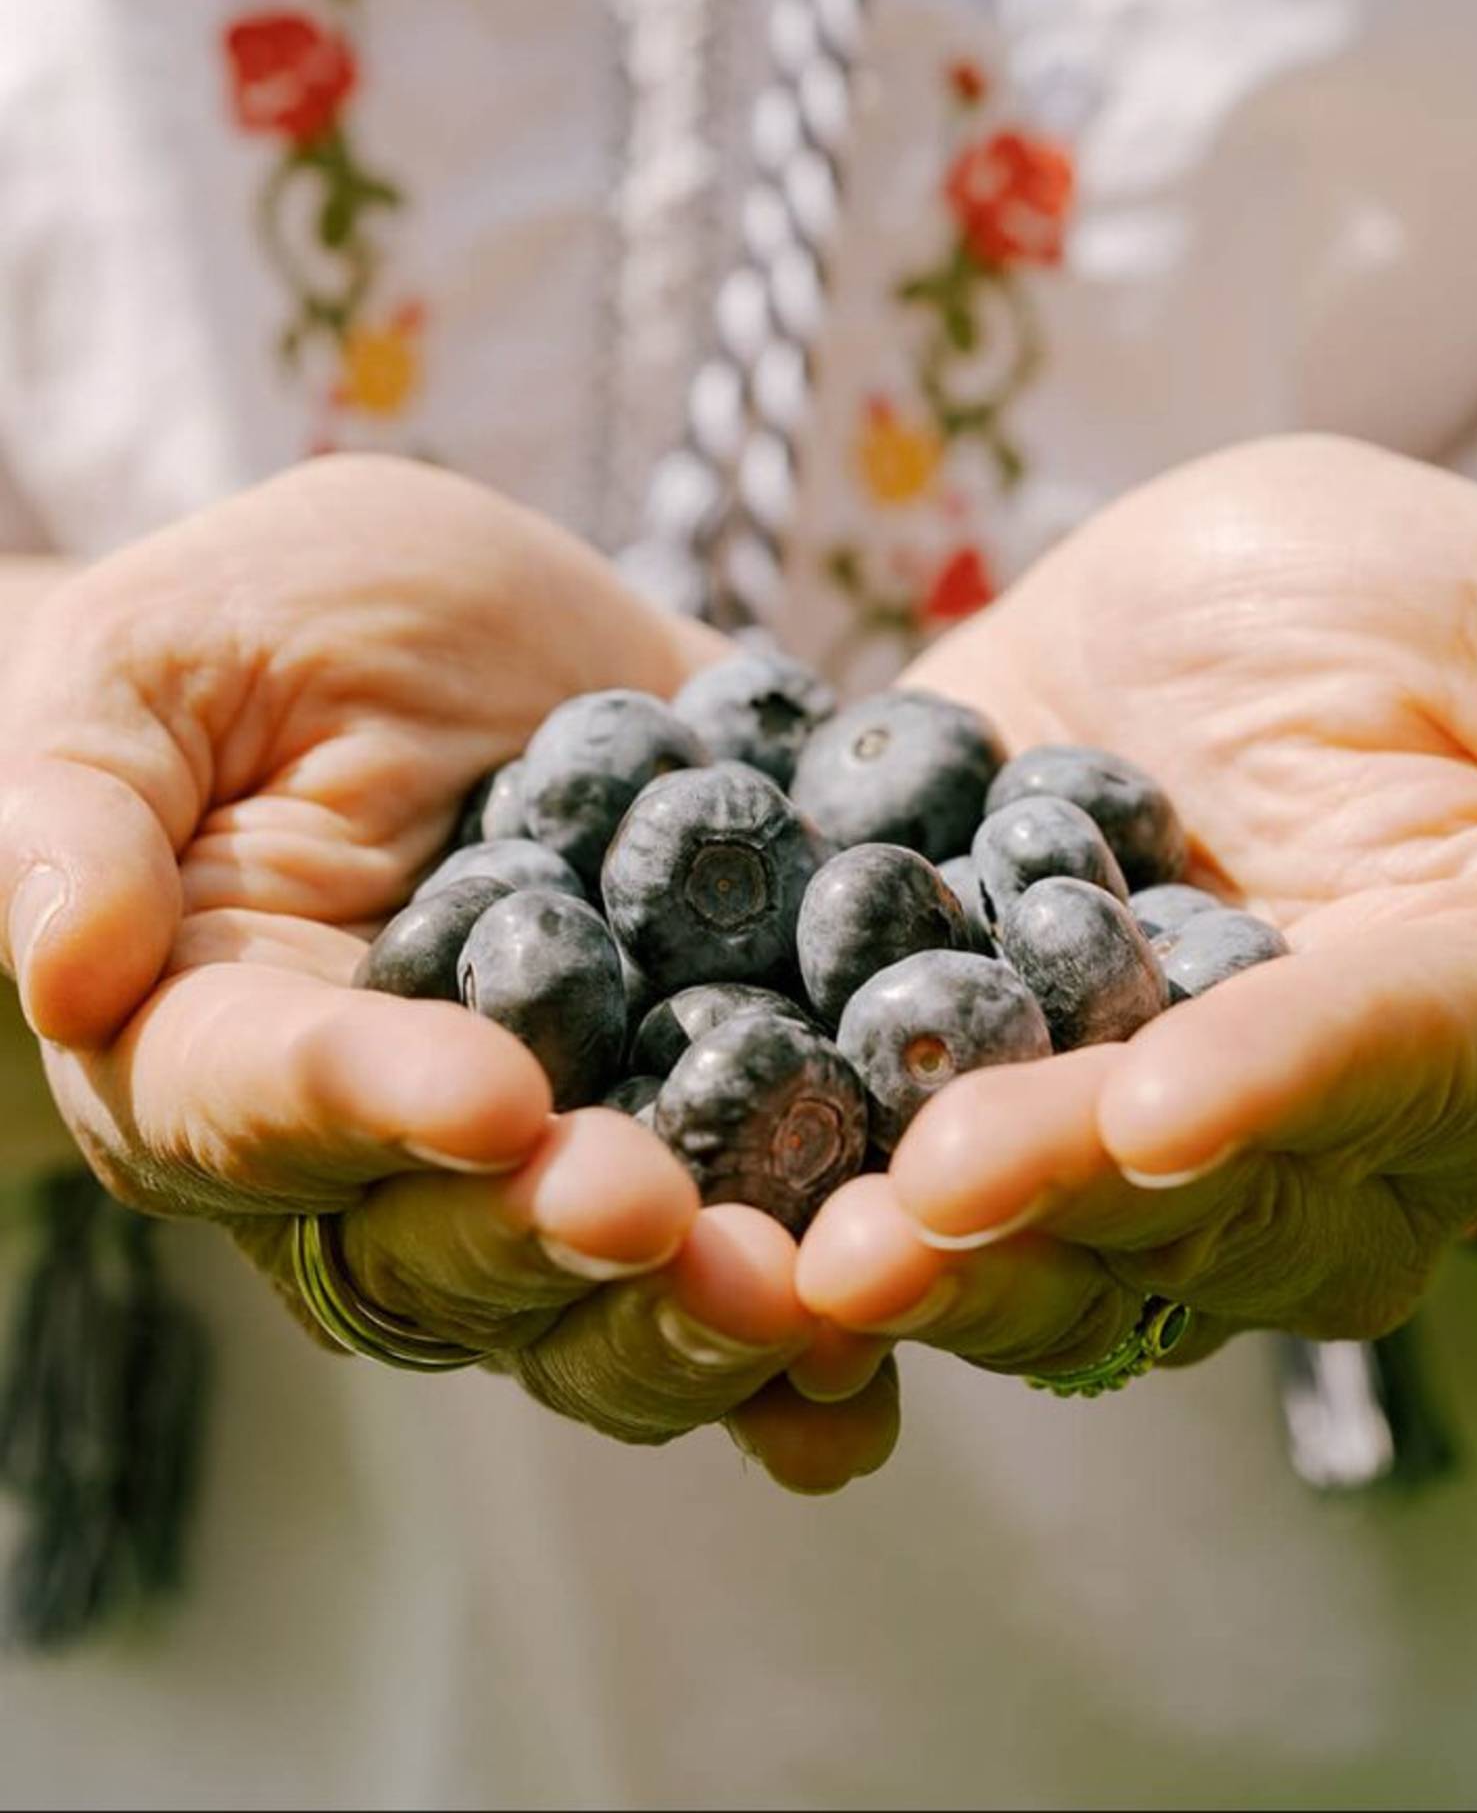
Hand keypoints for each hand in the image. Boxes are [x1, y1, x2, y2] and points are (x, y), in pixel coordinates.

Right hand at [0, 455, 893, 1479]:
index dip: (375, 1106)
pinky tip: (894, 1336)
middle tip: (655, 1218)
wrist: (424, 646)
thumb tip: (62, 968)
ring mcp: (554, 1148)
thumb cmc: (243, 641)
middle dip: (551, 1242)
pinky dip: (820, 1307)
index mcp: (228, 1047)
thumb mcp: (149, 666)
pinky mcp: (699, 1107)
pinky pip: (752, 1232)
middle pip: (446, 1252)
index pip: (274, 1102)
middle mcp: (385, 1150)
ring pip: (602, 1296)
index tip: (488, 1096)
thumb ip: (82, 809)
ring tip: (803, 1302)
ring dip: (699, 1317)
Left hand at [799, 435, 1476, 1377]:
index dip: (1274, 1092)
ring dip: (910, 1250)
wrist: (1198, 622)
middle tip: (913, 1207)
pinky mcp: (948, 1088)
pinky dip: (790, 1197)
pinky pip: (874, 1164)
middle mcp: (1284, 1132)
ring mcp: (1099, 1127)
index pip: (1381, 1070)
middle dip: (1046, 1207)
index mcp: (1461, 1029)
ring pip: (1025, 1235)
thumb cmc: (1410, 607)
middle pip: (1183, 1202)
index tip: (1153, 1108)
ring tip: (788, 1253)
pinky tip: (690, 1211)